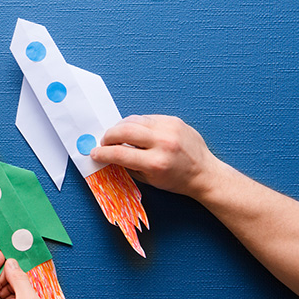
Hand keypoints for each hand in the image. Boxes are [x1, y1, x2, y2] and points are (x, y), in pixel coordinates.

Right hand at [90, 115, 222, 199]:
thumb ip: (128, 165)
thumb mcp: (149, 179)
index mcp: (156, 162)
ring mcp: (169, 128)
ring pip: (134, 120)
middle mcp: (163, 142)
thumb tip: (109, 155)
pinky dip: (137, 124)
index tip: (95, 153)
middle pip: (124, 130)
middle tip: (104, 142)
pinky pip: (147, 118)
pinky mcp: (173, 120)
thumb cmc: (176, 180)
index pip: (119, 153)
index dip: (102, 153)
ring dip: (120, 127)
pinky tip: (136, 133)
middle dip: (108, 136)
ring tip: (117, 137)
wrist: (204, 173)